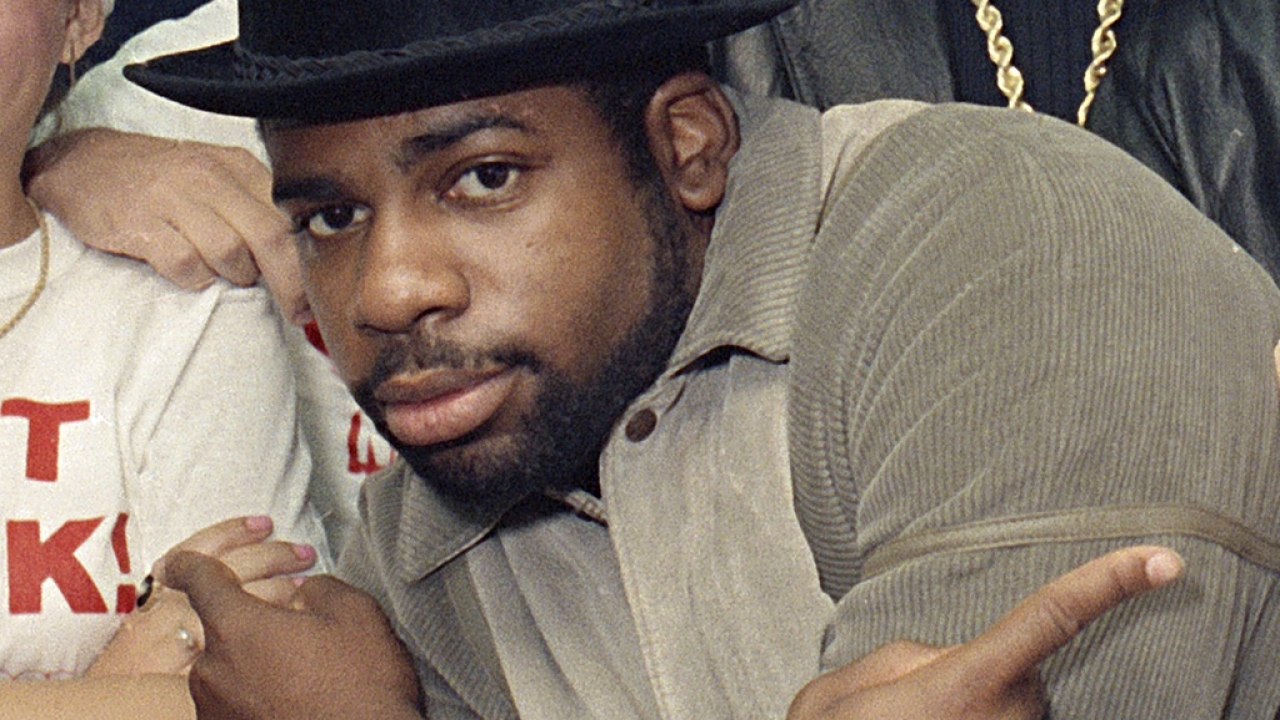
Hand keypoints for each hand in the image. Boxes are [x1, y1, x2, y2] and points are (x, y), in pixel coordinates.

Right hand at [25, 128, 310, 323]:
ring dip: (236, 276)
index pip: (288, 216)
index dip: (308, 261)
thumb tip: (301, 259)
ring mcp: (173, 198)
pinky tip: (191, 274)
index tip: (317, 293)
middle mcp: (209, 177)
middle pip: (270, 236)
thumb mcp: (216, 176)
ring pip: (231, 253)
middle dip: (290, 283)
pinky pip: (185, 265)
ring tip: (226, 276)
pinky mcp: (140, 223)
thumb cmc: (161, 179)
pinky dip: (195, 279)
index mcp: (237, 166)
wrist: (82, 163)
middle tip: (296, 312)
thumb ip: (256, 207)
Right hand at [85, 517, 317, 677]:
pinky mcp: (195, 669)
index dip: (234, 531)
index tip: (264, 523)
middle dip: (273, 556)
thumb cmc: (121, 658)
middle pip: (232, 568)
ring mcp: (184, 639)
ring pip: (244, 603)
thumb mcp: (143, 613)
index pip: (199, 548)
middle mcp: (172, 607)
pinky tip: (291, 624)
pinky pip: (241, 644)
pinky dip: (270, 630)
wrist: (97, 705)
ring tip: (306, 585)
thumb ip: (175, 590)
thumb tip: (221, 569)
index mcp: (157, 590)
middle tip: (304, 552)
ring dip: (281, 589)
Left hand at [163, 551, 420, 719]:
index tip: (179, 564)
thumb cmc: (361, 688)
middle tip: (294, 632)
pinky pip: (234, 702)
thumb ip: (319, 588)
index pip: (198, 579)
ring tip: (303, 673)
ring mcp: (215, 710)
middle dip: (251, 625)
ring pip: (227, 670)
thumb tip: (306, 592)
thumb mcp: (355, 614)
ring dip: (254, 663)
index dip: (189, 565)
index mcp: (237, 627)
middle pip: (219, 630)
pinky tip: (295, 698)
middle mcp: (213, 670)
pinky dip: (256, 695)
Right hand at [787, 545, 1184, 719]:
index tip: (1162, 563)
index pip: (1050, 618)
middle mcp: (1008, 719)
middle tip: (897, 705)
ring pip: (998, 703)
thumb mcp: (837, 692)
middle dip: (955, 670)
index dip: (1109, 585)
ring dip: (960, 709)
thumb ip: (897, 659)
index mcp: (967, 686)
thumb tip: (939, 664)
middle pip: (999, 663)